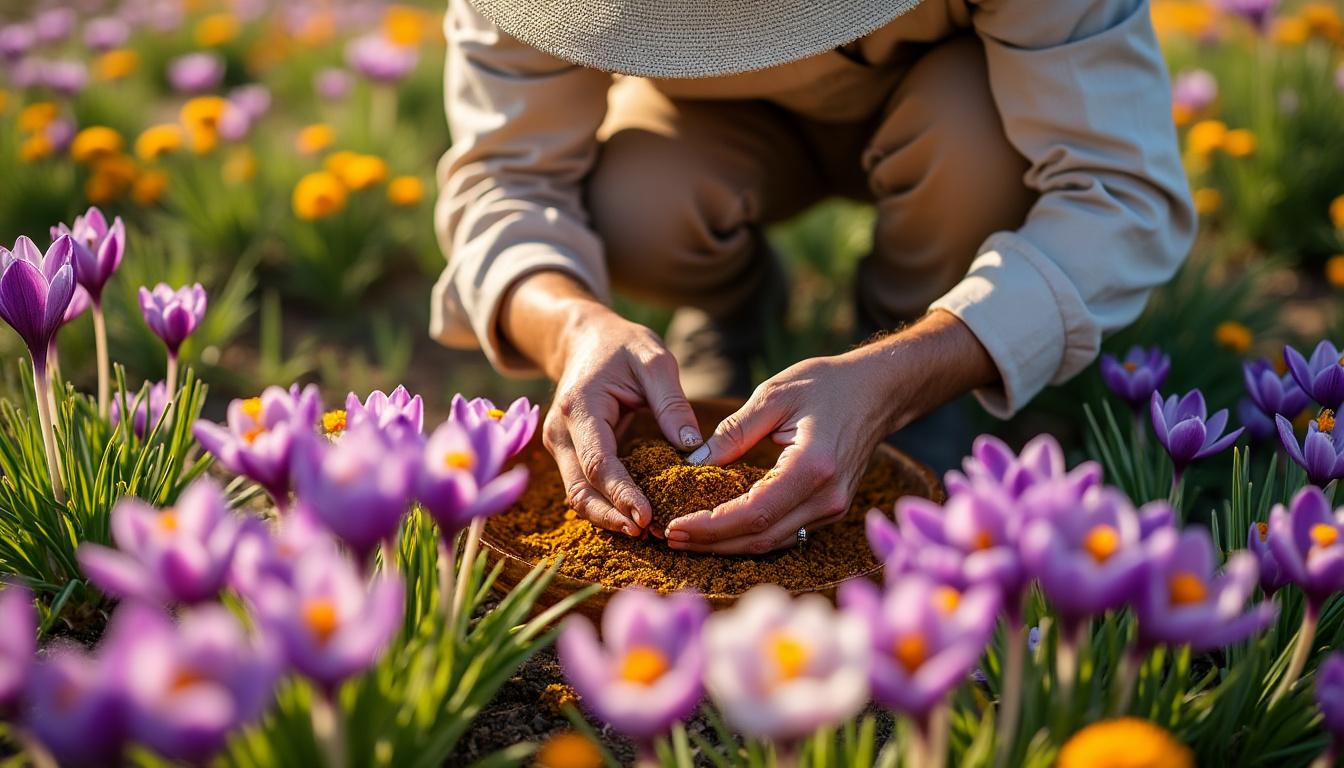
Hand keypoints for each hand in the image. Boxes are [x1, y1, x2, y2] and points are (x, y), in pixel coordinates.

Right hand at [500, 272, 702, 536]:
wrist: (585, 339)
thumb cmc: (622, 346)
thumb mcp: (654, 359)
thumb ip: (671, 402)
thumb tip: (693, 447)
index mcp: (580, 406)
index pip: (598, 462)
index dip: (621, 493)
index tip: (648, 517)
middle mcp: (561, 431)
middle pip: (580, 489)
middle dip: (612, 516)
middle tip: (650, 534)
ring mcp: (561, 445)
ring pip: (578, 495)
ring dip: (608, 517)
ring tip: (646, 533)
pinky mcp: (569, 454)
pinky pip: (585, 487)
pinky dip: (606, 505)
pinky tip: (635, 518)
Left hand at [663, 354, 890, 552]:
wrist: (878, 392)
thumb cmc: (827, 384)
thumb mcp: (774, 394)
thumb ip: (734, 431)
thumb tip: (694, 462)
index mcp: (813, 467)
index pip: (755, 513)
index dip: (712, 527)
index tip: (676, 526)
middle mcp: (827, 497)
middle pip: (761, 538)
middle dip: (712, 543)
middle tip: (670, 537)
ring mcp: (832, 508)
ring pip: (773, 542)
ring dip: (727, 545)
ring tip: (686, 538)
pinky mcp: (829, 509)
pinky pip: (784, 532)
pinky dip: (749, 536)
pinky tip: (720, 530)